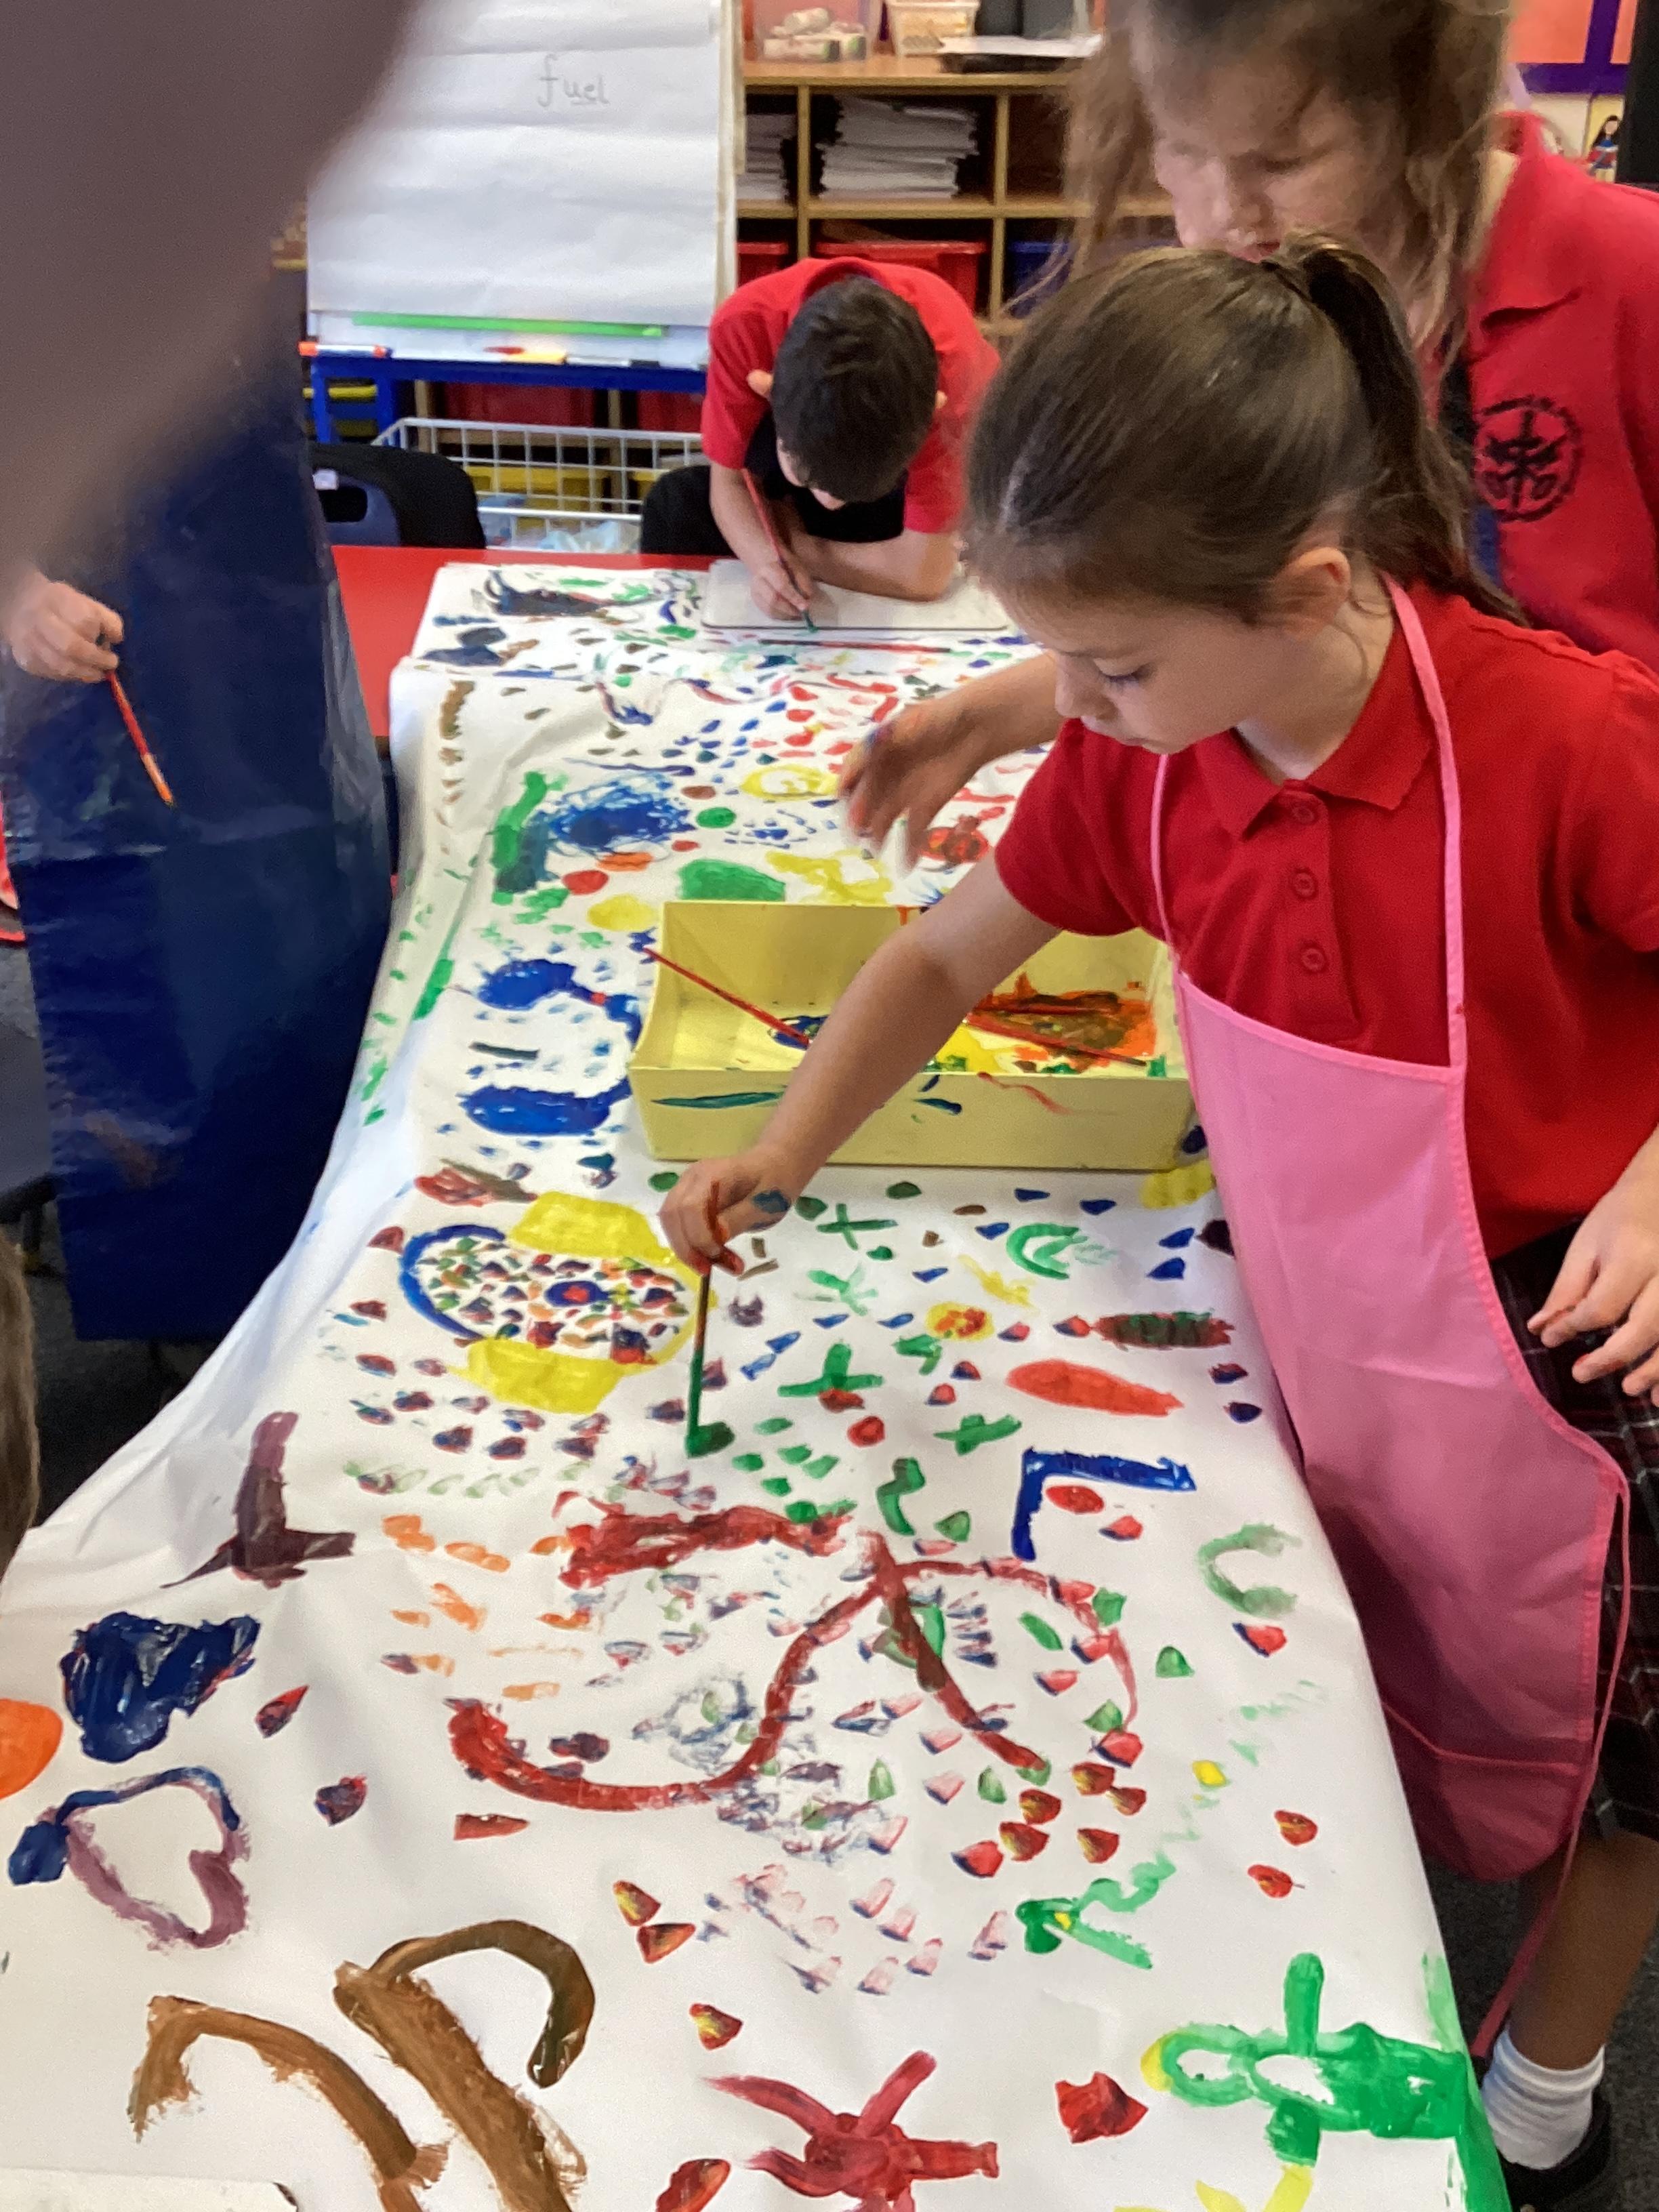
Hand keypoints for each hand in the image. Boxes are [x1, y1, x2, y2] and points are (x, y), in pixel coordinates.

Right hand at [2, 571, 122, 680]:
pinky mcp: (26, 660)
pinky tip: (80, 672)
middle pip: (71, 646)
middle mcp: (39, 619)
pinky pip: (53, 674)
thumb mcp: (85, 602)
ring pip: (61, 666)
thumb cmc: (61, 606)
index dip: (101, 634)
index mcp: (58, 599)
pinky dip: (72, 677)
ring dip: (86, 673)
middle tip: (110, 664)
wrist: (18, 606)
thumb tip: (116, 639)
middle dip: (96, 659)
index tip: (112, 642)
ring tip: (98, 673)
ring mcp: (29, 642)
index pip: (85, 619)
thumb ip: (106, 618)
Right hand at [660, 1153, 800, 1275]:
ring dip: (685, 1247)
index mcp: (713, 1174)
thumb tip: (715, 1238)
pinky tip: (707, 1255)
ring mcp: (686, 1186)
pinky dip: (688, 1242)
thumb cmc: (774, 1184)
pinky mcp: (687, 1198)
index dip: (699, 1237)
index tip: (717, 1258)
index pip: (691, 1207)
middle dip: (686, 1247)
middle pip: (672, 1215)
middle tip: (708, 1270)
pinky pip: (677, 1222)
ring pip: (670, 1221)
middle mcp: (692, 1178)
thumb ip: (737, 1220)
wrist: (776, 1166)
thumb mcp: (764, 1206)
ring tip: (710, 1265)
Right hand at [752, 551, 813, 623]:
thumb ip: (802, 580)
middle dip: (790, 609)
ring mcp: (755, 593)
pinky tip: (790, 613)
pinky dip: (782, 616)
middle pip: (773, 600)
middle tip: (802, 612)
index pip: (781, 586)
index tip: (805, 606)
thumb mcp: (796, 566)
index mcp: (768, 569)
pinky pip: (769, 613)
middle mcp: (758, 582)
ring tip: (798, 613)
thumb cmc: (784, 564)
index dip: (794, 598)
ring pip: (770, 609)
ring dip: (786, 614)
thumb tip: (808, 598)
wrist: (766, 564)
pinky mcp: (757, 602)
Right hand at [841, 689, 995, 866]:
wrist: (977, 726)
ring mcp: (905, 793)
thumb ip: (891, 738)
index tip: (842, 796)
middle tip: (856, 830)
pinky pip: (913, 830)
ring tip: (876, 849)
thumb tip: (868, 750)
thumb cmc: (942, 716)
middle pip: (867, 799)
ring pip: (885, 818)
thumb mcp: (914, 721)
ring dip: (879, 834)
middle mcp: (886, 775)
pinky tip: (906, 865)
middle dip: (860, 814)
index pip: (854, 770)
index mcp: (877, 751)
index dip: (848, 784)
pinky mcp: (926, 806)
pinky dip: (909, 848)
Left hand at [1531, 1161, 1658, 1397]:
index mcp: (1633, 1254)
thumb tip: (1542, 1330)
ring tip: (1629, 1390)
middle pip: (1643, 1328)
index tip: (1553, 1338)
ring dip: (1654, 1371)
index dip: (1573, 1327)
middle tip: (1581, 1372)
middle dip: (1610, 1357)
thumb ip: (1566, 1289)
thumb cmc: (1623, 1215)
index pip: (1602, 1306)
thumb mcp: (1587, 1244)